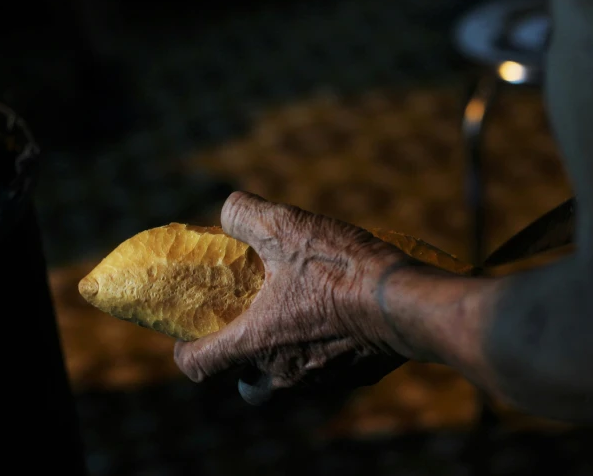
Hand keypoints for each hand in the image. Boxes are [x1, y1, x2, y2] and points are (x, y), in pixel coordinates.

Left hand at [174, 191, 411, 404]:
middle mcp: (282, 372)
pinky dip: (321, 352)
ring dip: (283, 353)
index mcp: (256, 342)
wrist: (406, 302)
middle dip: (241, 359)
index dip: (186, 351)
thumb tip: (229, 211)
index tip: (189, 335)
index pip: (199, 365)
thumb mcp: (286, 227)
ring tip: (298, 313)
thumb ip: (244, 215)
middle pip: (246, 381)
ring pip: (286, 378)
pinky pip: (324, 373)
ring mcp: (319, 381)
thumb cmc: (341, 269)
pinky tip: (336, 317)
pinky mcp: (353, 379)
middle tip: (252, 324)